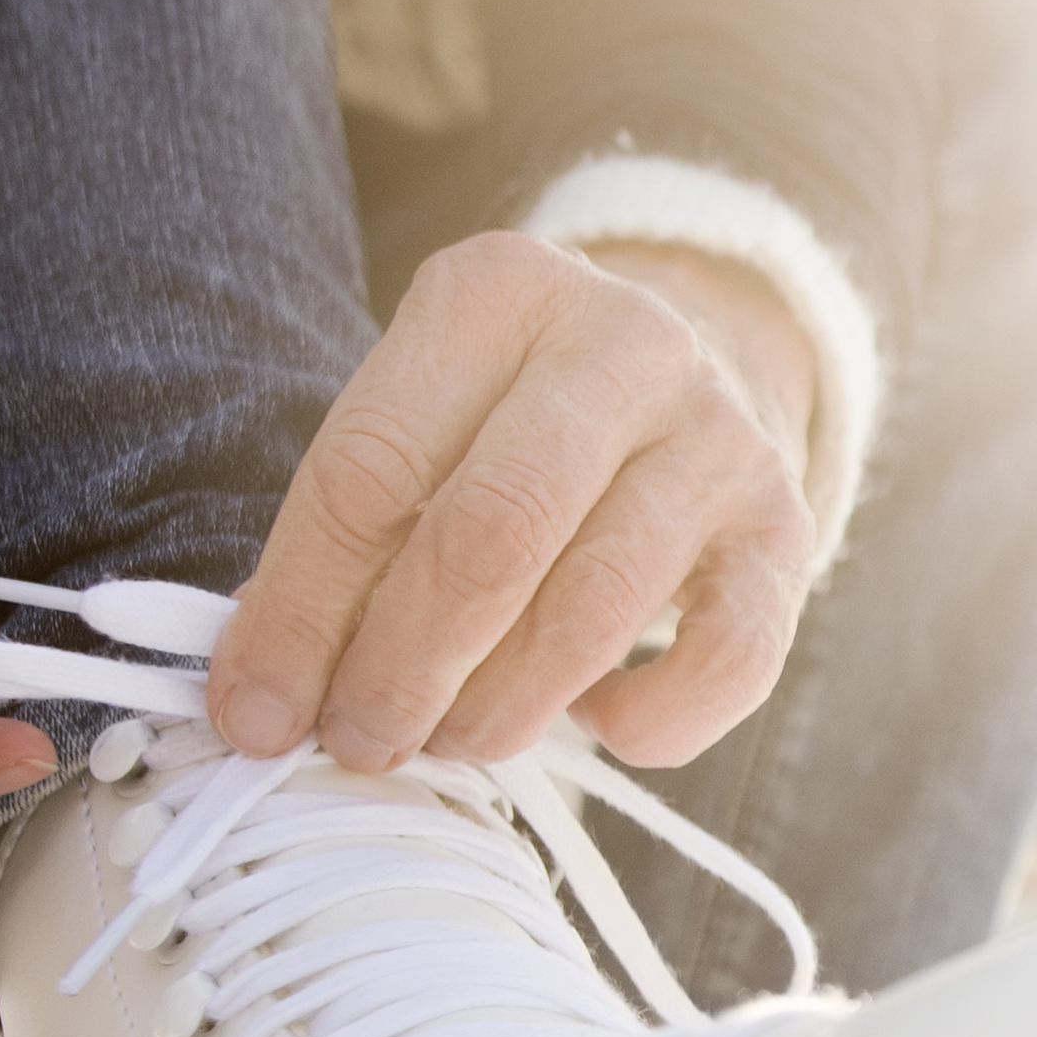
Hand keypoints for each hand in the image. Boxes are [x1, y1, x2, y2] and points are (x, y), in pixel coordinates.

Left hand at [204, 229, 818, 776]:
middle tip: (358, 743)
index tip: (253, 710)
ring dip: (503, 708)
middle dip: (402, 667)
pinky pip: (724, 659)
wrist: (694, 366)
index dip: (299, 611)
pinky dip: (650, 721)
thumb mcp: (420, 421)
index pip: (370, 470)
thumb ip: (349, 535)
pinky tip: (598, 725)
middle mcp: (622, 344)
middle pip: (489, 535)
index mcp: (496, 292)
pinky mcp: (784, 527)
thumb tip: (264, 694)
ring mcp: (719, 435)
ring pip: (596, 608)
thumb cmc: (510, 420)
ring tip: (452, 744)